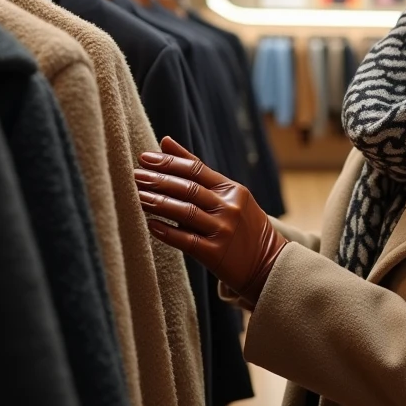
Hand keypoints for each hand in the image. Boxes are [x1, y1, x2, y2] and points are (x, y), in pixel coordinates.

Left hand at [136, 136, 286, 308]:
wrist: (269, 264)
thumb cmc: (244, 226)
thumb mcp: (231, 195)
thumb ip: (198, 171)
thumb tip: (165, 141)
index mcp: (233, 190)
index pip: (196, 170)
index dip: (168, 162)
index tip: (145, 157)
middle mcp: (229, 208)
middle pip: (188, 189)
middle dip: (159, 180)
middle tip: (136, 175)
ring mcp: (223, 231)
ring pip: (185, 213)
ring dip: (159, 203)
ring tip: (138, 196)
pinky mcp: (216, 255)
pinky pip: (186, 240)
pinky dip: (167, 232)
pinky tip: (151, 225)